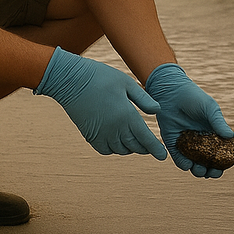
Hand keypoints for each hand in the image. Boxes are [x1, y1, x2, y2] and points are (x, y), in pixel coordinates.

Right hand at [35, 48, 167, 159]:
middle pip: (135, 147)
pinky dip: (113, 149)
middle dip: (145, 148)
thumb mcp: (127, 82)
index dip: (156, 149)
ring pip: (121, 150)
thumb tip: (158, 111)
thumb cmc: (101, 77)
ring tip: (134, 140)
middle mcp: (115, 129)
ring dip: (130, 148)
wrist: (71, 80)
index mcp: (127, 115)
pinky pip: (105, 150)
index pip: (146, 139)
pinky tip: (117, 140)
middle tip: (150, 145)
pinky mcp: (89, 135)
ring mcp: (101, 134)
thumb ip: (144, 99)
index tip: (163, 156)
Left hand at [144, 63, 233, 177]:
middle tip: (212, 172)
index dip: (223, 163)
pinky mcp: (172, 143)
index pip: (220, 153)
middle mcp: (200, 141)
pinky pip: (178, 157)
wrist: (171, 91)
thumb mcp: (210, 109)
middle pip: (207, 162)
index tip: (224, 168)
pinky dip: (183, 164)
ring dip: (198, 170)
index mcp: (212, 133)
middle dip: (210, 171)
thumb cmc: (194, 97)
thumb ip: (219, 122)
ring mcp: (186, 143)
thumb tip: (231, 137)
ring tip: (200, 170)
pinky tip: (187, 165)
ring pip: (193, 163)